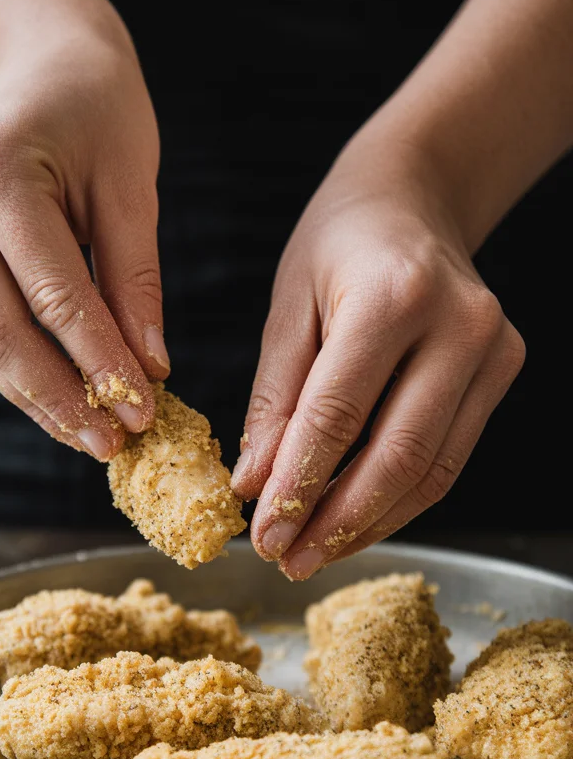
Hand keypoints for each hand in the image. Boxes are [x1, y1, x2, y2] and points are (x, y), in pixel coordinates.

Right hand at [0, 0, 168, 459]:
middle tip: (114, 447)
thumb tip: (150, 369)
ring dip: (37, 398)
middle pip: (1, 331)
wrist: (37, 59)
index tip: (144, 414)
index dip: (100, 364)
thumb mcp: (132, 183)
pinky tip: (64, 402)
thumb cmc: (97, 110)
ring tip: (92, 438)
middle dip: (62, 399)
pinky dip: (20, 371)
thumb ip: (136, 279)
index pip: (54, 295)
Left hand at [231, 137, 524, 577]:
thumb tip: (254, 486)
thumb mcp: (289, 306)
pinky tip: (355, 520)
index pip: (339, 415)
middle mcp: (458, 324)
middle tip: (288, 561)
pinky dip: (400, 498)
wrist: (416, 196)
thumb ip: (274, 399)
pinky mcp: (504, 369)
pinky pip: (449, 457)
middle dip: (338, 522)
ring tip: (315, 553)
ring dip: (370, 523)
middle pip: (398, 455)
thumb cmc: (340, 246)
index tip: (262, 535)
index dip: (299, 486)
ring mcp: (492, 349)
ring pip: (432, 470)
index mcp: (393, 297)